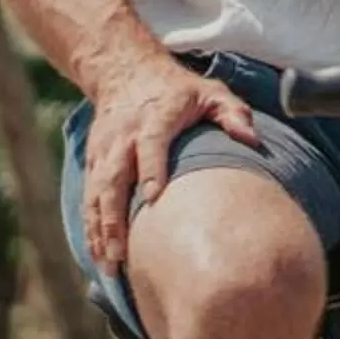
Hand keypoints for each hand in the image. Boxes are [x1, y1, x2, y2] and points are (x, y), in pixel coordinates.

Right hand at [79, 54, 262, 267]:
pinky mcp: (94, 163)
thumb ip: (232, 113)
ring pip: (96, 194)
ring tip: (108, 265)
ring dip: (99, 230)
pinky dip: (90, 227)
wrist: (126, 73)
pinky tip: (98, 256)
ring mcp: (104, 152)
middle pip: (113, 178)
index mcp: (155, 119)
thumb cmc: (179, 90)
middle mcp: (124, 137)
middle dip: (113, 217)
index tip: (152, 199)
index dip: (150, 170)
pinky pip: (88, 199)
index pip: (150, 146)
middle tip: (120, 252)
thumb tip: (252, 139)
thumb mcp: (211, 92)